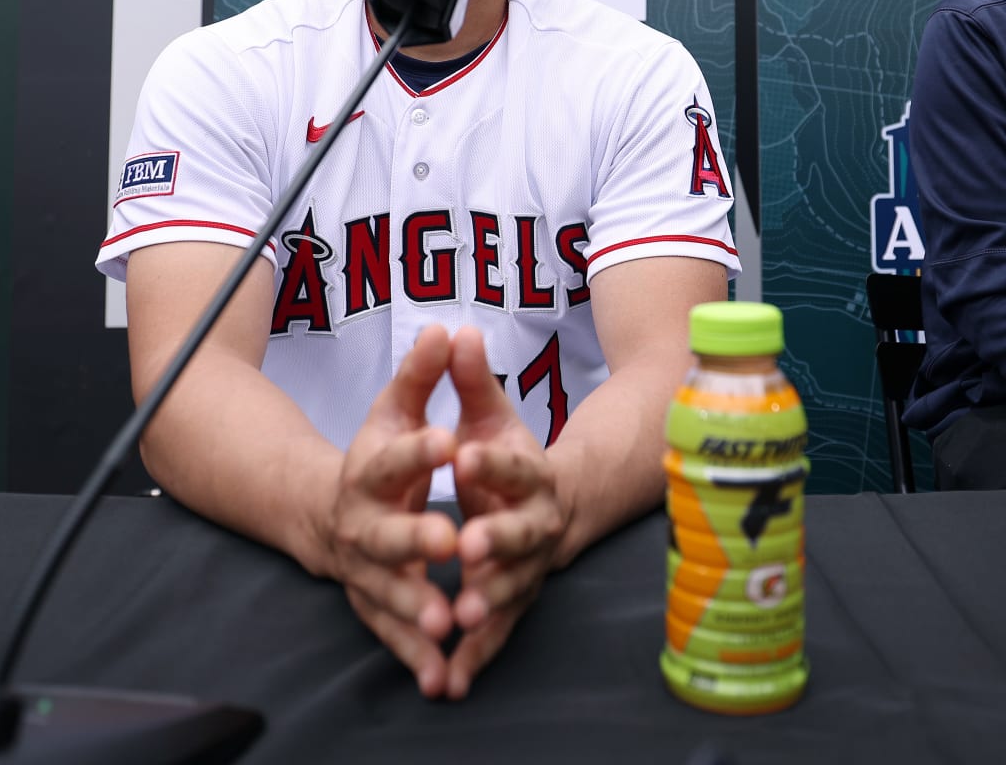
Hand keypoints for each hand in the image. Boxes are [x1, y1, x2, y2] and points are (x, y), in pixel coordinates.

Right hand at [327, 326, 461, 696]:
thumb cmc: (377, 454)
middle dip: (415, 539)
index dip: (420, 450)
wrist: (326, 509)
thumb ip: (423, 375)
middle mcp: (361, 524)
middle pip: (386, 534)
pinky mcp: (374, 604)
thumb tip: (448, 326)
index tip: (449, 441)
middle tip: (447, 540)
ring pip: (387, 592)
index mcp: (369, 471)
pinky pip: (393, 635)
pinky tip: (443, 677)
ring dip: (414, 608)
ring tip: (445, 621)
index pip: (394, 457)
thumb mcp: (396, 410)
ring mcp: (365, 570)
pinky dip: (416, 657)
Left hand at [445, 326, 571, 699]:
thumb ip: (472, 379)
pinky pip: (496, 633)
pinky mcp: (512, 602)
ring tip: (463, 615)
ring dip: (490, 603)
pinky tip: (450, 678)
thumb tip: (457, 328)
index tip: (462, 454)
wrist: (555, 505)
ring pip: (512, 588)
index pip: (513, 464)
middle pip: (520, 533)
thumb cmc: (508, 456)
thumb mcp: (491, 416)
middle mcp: (536, 524)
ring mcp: (527, 568)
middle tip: (469, 545)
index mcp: (531, 475)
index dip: (492, 461)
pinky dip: (476, 656)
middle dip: (497, 540)